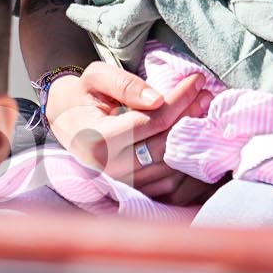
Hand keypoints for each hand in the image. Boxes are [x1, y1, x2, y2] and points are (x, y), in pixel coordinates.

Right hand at [44, 64, 215, 202]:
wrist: (66, 123)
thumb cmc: (83, 96)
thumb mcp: (95, 77)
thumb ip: (124, 83)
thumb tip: (158, 99)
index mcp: (97, 140)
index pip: (152, 121)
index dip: (179, 99)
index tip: (197, 80)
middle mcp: (110, 170)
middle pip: (166, 145)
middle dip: (191, 117)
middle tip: (207, 95)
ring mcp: (124, 187)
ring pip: (172, 167)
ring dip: (193, 141)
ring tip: (203, 113)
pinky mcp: (135, 195)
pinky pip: (172, 186)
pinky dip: (188, 165)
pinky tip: (195, 141)